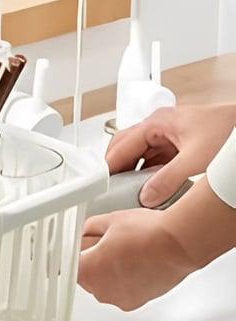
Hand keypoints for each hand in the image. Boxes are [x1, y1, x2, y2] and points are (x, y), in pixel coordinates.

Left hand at [78, 208, 197, 310]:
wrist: (180, 244)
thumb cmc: (148, 233)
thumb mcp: (107, 221)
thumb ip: (86, 229)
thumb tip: (81, 232)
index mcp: (87, 271)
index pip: (67, 263)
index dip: (72, 252)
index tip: (74, 246)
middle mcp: (100, 290)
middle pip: (84, 275)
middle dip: (90, 260)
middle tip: (104, 243)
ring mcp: (118, 299)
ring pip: (101, 284)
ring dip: (106, 271)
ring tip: (122, 252)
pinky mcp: (135, 303)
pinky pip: (118, 291)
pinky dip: (121, 280)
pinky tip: (132, 262)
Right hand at [106, 104, 235, 207]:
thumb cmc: (230, 131)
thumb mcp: (195, 160)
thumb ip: (167, 180)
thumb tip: (146, 197)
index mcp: (157, 123)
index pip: (121, 146)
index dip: (108, 166)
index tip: (98, 183)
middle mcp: (160, 126)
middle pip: (125, 147)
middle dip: (116, 168)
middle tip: (109, 188)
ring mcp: (169, 135)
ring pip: (140, 154)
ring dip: (133, 171)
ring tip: (127, 190)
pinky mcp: (180, 144)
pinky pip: (155, 159)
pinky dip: (149, 172)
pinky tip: (150, 186)